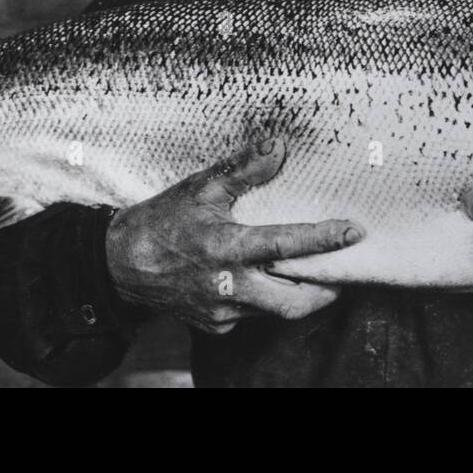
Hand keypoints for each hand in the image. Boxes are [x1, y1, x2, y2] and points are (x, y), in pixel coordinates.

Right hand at [105, 137, 362, 333]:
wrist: (118, 265)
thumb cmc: (161, 221)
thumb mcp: (200, 188)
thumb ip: (242, 168)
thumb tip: (278, 146)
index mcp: (227, 248)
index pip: (287, 245)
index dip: (324, 239)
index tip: (354, 231)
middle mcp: (229, 286)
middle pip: (294, 302)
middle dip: (326, 291)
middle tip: (343, 272)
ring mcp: (222, 312)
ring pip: (274, 311)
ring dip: (296, 294)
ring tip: (311, 273)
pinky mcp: (214, 326)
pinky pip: (251, 317)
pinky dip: (265, 300)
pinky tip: (264, 281)